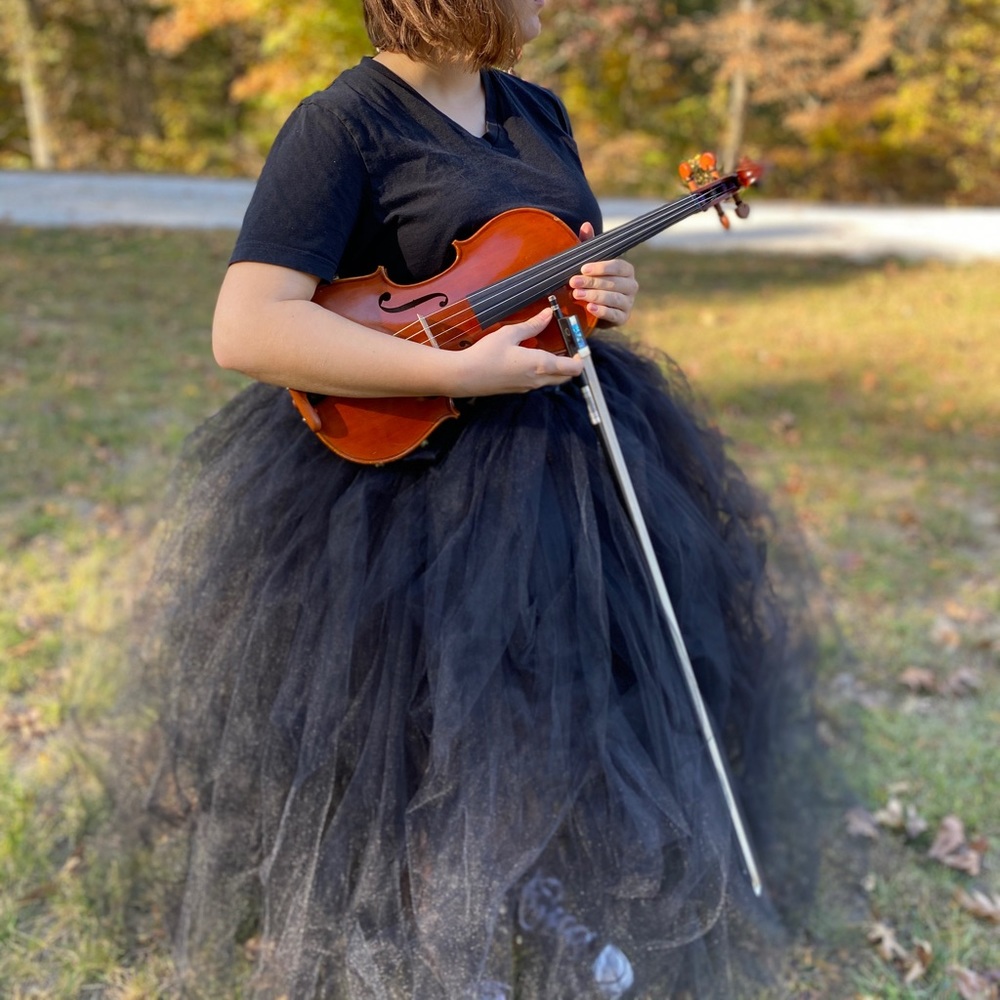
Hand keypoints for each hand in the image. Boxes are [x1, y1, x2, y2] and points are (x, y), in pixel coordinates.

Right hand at [448, 307, 582, 395]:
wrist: (465, 377)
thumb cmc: (486, 354)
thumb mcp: (509, 334)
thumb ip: (532, 325)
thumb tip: (548, 314)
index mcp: (540, 365)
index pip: (574, 368)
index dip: (581, 358)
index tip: (578, 345)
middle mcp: (538, 379)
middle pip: (567, 377)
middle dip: (570, 363)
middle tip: (566, 346)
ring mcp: (529, 387)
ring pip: (553, 380)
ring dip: (556, 368)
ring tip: (548, 349)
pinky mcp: (519, 390)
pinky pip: (539, 382)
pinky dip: (542, 372)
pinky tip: (530, 358)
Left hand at [569, 222, 637, 327]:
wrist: (593, 308)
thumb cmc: (593, 281)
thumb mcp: (589, 263)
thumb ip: (588, 245)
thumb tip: (585, 225)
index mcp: (626, 270)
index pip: (618, 266)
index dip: (600, 267)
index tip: (583, 268)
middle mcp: (631, 285)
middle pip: (614, 282)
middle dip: (592, 282)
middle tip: (574, 282)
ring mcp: (628, 302)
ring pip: (614, 298)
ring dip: (594, 296)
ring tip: (577, 295)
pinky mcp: (623, 318)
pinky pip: (615, 315)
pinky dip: (602, 311)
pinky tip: (590, 308)